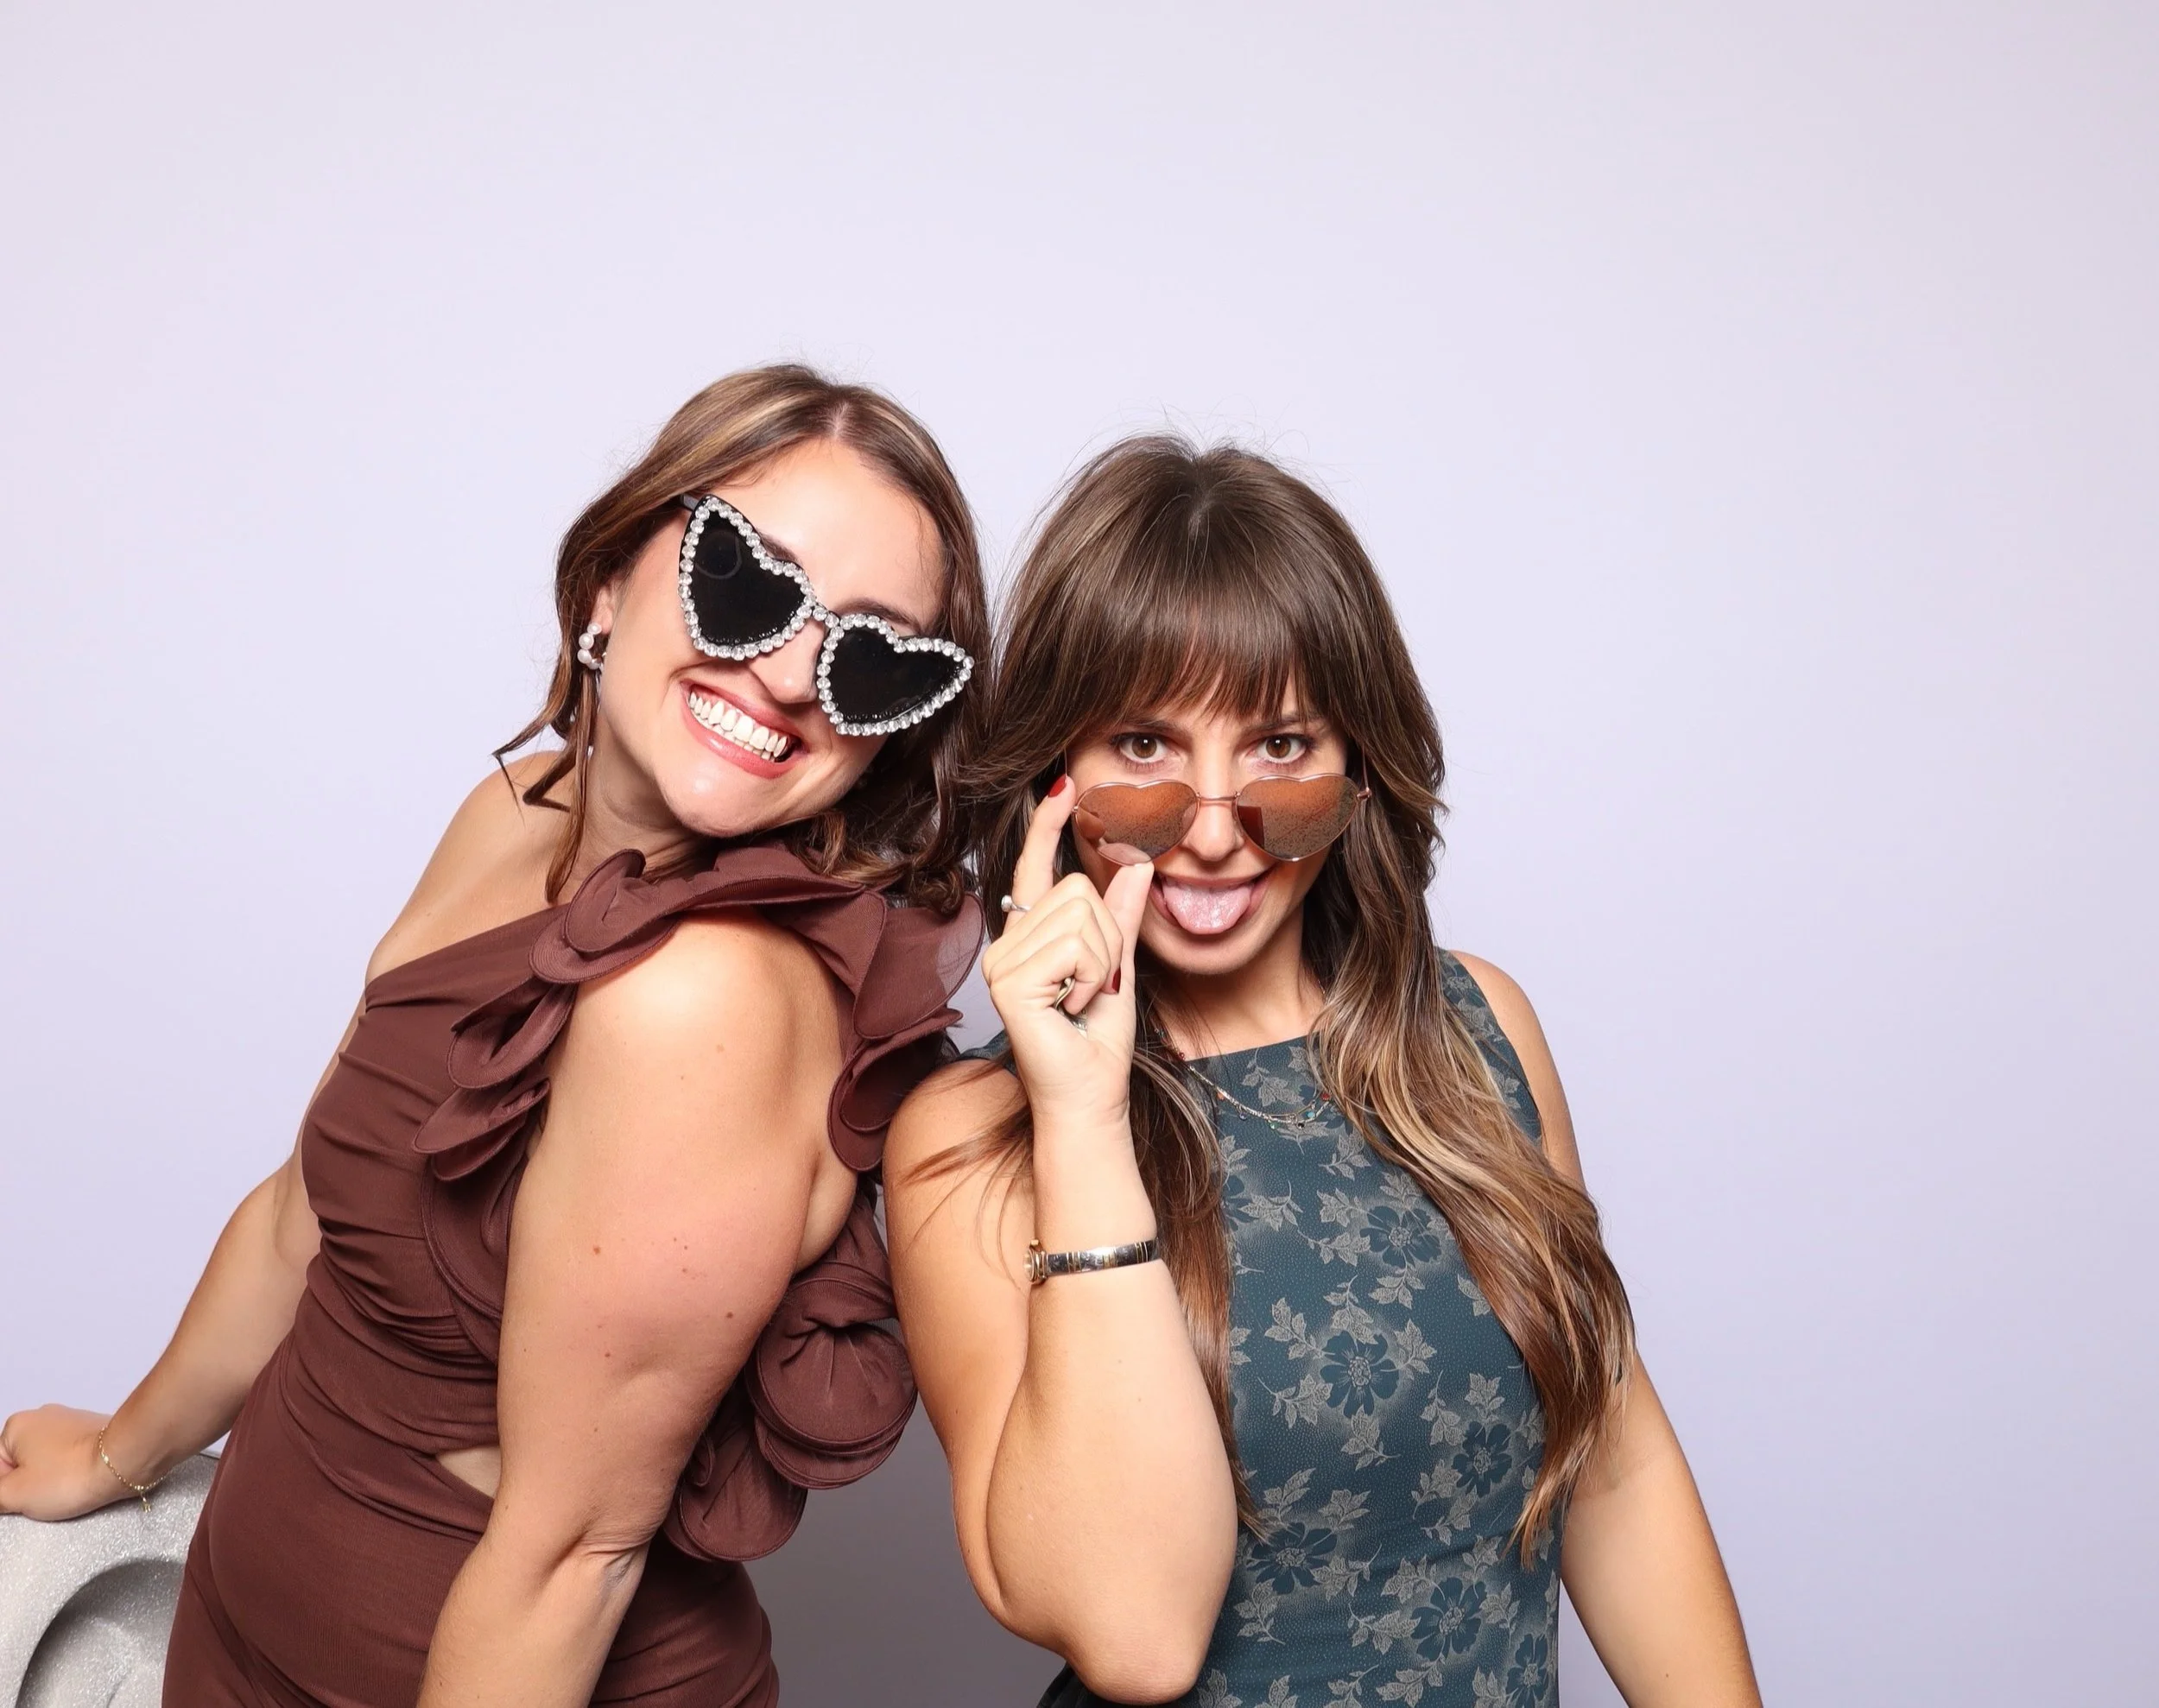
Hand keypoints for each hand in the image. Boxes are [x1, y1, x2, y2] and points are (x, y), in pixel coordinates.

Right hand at [0, 1403, 136, 1519]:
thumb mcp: (14, 1495)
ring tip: (67, 1489)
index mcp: (17, 1425)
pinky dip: (73, 1470)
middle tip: (47, 1495)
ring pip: (47, 1460)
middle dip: (28, 1484)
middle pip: (21, 1462)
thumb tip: (3, 1491)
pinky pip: (72, 1456)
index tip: (26, 1498)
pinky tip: (83, 1480)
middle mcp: (43, 1415)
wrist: (124, 1460)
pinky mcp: (95, 1430)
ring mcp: (72, 1420)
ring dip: (51, 1479)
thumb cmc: (65, 1476)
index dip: (7, 1490)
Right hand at [982, 777, 1153, 1129]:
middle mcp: (1008, 943)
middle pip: (1076, 891)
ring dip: (1101, 961)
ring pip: (1079, 916)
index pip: (1036, 867)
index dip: (1049, 825)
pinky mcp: (1009, 981)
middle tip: (1093, 985)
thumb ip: (1121, 914)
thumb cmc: (1098, 1038)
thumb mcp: (1118, 964)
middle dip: (1107, 937)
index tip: (1064, 784)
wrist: (1089, 1094)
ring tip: (1081, 998)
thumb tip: (1136, 860)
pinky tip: (1071, 1006)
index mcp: (1031, 936)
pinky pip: (1073, 946)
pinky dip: (1090, 977)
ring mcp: (1003, 962)